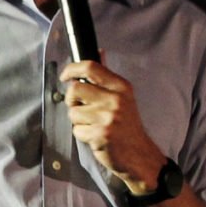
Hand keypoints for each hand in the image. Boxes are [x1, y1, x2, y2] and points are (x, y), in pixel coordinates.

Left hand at [58, 59, 164, 189]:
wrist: (139, 155)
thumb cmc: (127, 125)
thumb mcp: (122, 97)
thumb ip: (106, 76)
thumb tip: (99, 51)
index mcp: (121, 87)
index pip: (90, 67)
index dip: (72, 69)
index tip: (65, 76)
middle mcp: (116, 99)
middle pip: (75, 89)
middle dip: (72, 100)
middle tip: (80, 108)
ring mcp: (108, 118)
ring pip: (73, 112)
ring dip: (78, 121)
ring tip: (94, 126)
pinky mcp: (101, 135)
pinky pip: (77, 131)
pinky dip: (82, 135)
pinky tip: (96, 137)